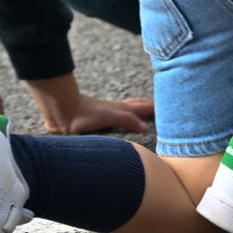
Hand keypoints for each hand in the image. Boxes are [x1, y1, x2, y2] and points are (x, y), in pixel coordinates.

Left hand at [24, 72, 155, 134]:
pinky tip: (122, 120)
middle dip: (150, 106)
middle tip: (163, 108)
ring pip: (129, 109)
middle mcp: (117, 110)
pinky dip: (127, 116)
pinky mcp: (99, 120)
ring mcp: (108, 113)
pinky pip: (119, 117)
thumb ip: (127, 120)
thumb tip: (145, 127)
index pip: (144, 108)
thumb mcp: (109, 117)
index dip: (156, 108)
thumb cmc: (83, 114)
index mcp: (122, 109)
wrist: (62, 111)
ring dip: (139, 109)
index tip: (170, 109)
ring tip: (147, 111)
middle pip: (138, 105)